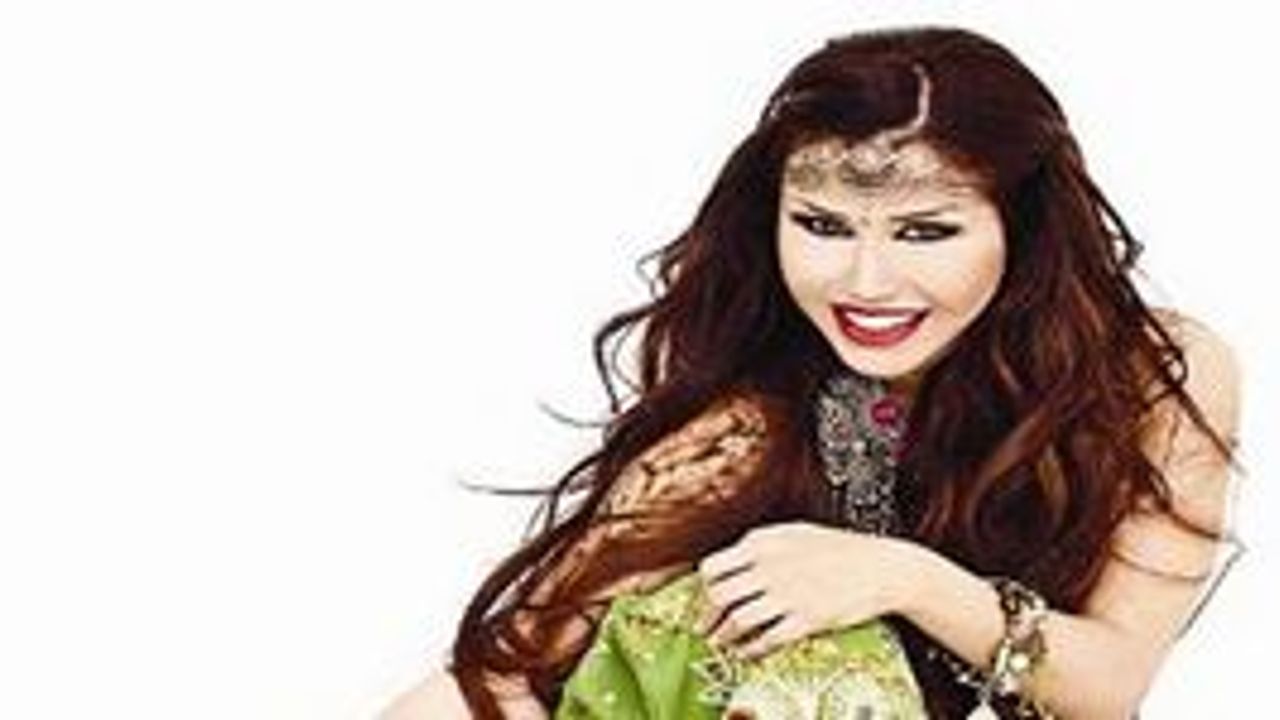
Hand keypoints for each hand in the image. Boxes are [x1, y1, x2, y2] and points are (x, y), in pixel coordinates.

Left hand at [693, 521, 915, 660]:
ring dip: (724, 637)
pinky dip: (750, 650)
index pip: (712, 567)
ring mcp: (787, 594)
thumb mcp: (794, 533)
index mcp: (762, 543)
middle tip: (705, 627)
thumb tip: (730, 562)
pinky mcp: (806, 620)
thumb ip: (759, 545)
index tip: (706, 598)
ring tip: (721, 643)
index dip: (704, 588)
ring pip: (737, 621)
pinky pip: (765, 640)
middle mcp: (769, 567)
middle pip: (718, 597)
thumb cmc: (839, 549)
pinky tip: (747, 652)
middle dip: (706, 617)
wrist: (881, 567)